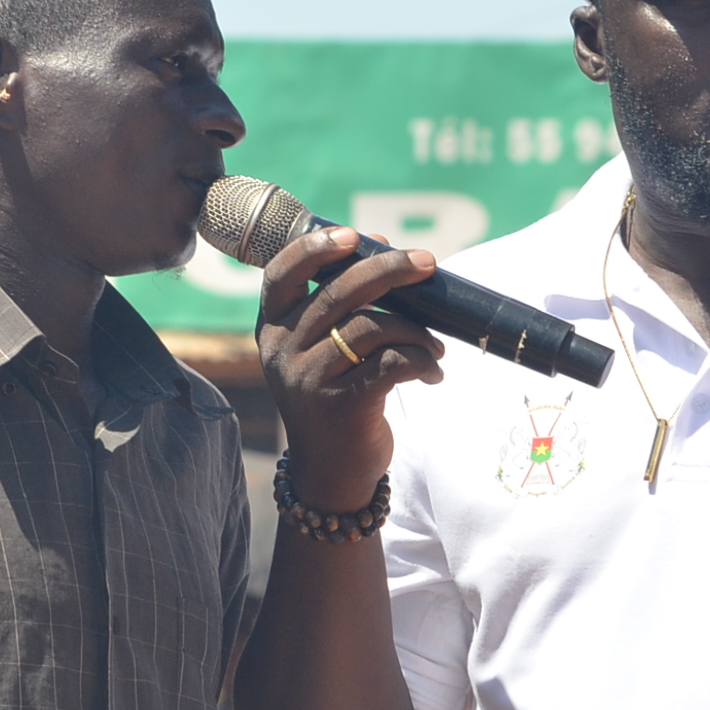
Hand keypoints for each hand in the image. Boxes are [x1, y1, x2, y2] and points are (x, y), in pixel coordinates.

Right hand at [257, 226, 444, 510]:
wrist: (330, 474)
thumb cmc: (334, 399)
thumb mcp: (322, 352)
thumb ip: (341, 305)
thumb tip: (382, 243)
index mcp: (274, 331)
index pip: (281, 275)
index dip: (314, 248)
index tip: (353, 235)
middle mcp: (284, 353)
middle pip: (339, 293)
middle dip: (389, 271)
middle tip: (427, 262)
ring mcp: (309, 380)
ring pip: (372, 327)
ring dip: (416, 329)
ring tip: (435, 345)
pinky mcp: (342, 406)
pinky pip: (393, 363)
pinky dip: (423, 361)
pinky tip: (433, 373)